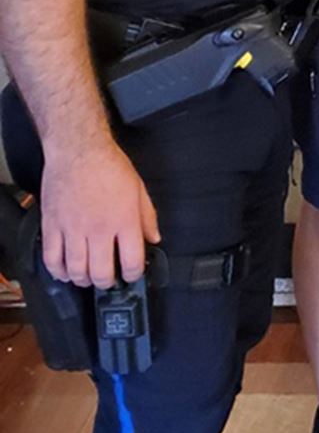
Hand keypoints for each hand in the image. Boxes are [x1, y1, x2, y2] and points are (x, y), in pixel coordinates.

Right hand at [40, 139, 160, 287]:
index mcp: (124, 220)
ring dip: (83, 280)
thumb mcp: (139, 189)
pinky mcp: (52, 227)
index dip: (134, 274)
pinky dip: (58, 272)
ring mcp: (72, 230)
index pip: (132, 261)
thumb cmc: (110, 165)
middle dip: (107, 283)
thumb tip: (153, 238)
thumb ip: (147, 217)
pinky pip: (52, 259)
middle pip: (101, 273)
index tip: (133, 274)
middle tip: (109, 280)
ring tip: (89, 278)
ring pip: (76, 271)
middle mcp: (98, 229)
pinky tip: (65, 272)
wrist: (79, 150)